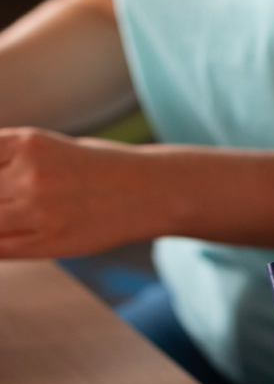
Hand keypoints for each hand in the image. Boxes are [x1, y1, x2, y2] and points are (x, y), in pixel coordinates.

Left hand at [0, 127, 158, 257]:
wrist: (150, 191)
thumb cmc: (94, 168)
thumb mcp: (42, 148)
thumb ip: (2, 161)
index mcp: (25, 142)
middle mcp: (29, 173)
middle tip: (4, 203)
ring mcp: (39, 210)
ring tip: (13, 214)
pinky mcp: (50, 241)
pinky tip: (9, 233)